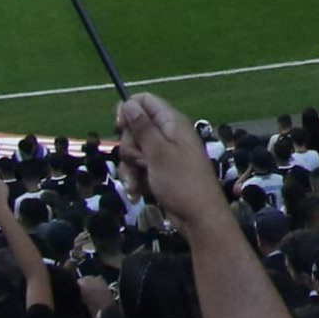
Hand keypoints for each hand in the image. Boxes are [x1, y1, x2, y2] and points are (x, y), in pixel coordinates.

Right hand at [113, 92, 226, 229]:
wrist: (198, 216)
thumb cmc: (181, 181)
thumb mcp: (158, 152)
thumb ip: (142, 127)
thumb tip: (127, 102)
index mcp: (172, 123)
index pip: (145, 101)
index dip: (129, 110)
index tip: (120, 127)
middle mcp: (168, 134)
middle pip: (135, 128)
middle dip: (129, 147)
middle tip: (138, 161)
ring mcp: (163, 154)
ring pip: (134, 151)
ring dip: (130, 168)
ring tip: (137, 183)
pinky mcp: (159, 171)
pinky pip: (139, 168)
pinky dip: (135, 179)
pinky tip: (137, 192)